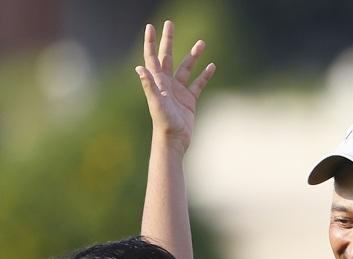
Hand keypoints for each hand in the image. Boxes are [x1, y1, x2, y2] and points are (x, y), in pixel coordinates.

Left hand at [135, 21, 214, 153]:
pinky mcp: (190, 100)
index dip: (150, 42)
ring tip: (201, 43)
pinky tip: (211, 66)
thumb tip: (139, 68)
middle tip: (170, 24)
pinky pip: (198, 84)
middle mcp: (167, 83)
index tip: (151, 27)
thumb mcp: (156, 103)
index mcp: (158, 82)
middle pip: (168, 57)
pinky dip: (204, 75)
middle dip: (168, 41)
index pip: (153, 57)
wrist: (174, 140)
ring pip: (186, 68)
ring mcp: (179, 91)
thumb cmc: (164, 123)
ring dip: (193, 56)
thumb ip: (149, 85)